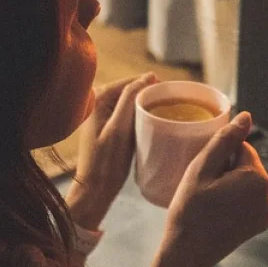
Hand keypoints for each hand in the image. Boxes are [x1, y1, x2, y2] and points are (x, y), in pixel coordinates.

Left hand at [65, 73, 158, 229]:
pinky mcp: (106, 127)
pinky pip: (126, 114)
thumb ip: (130, 99)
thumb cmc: (107, 162)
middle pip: (129, 91)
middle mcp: (96, 102)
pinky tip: (150, 124)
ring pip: (129, 103)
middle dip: (148, 96)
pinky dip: (139, 117)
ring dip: (145, 106)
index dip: (151, 85)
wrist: (95, 190)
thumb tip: (148, 76)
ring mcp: (100, 115)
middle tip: (170, 105)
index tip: (172, 94)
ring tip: (163, 114)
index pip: (130, 82)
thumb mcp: (120, 128)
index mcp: (97, 98)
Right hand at [158, 111, 267, 266]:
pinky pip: (246, 202)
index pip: (241, 148)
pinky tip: (215, 213)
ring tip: (208, 202)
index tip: (203, 174)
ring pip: (245, 184)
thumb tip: (246, 117)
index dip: (219, 157)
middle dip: (226, 171)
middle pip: (246, 166)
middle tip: (202, 189)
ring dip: (229, 186)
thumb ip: (225, 140)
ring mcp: (264, 214)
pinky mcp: (257, 227)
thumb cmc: (189, 211)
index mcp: (257, 178)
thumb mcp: (201, 169)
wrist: (186, 255)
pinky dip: (233, 202)